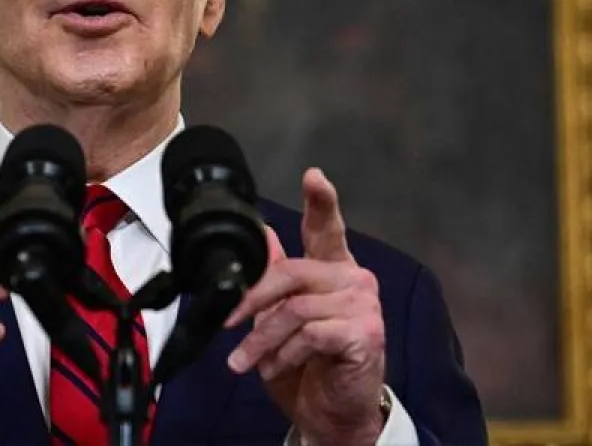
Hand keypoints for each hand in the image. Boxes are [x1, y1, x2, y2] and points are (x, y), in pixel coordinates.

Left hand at [225, 169, 386, 445]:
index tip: (314, 176)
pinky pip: (310, 334)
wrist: (332, 416)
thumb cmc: (309, 366)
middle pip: (291, 272)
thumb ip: (277, 276)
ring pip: (295, 309)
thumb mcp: (283, 318)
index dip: (321, 202)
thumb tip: (261, 233)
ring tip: (245, 360)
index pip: (328, 229)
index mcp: (335, 269)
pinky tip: (275, 368)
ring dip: (261, 340)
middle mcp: (354, 281)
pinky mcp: (364, 334)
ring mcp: (364, 307)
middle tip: (226, 323)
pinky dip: (283, 354)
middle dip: (251, 299)